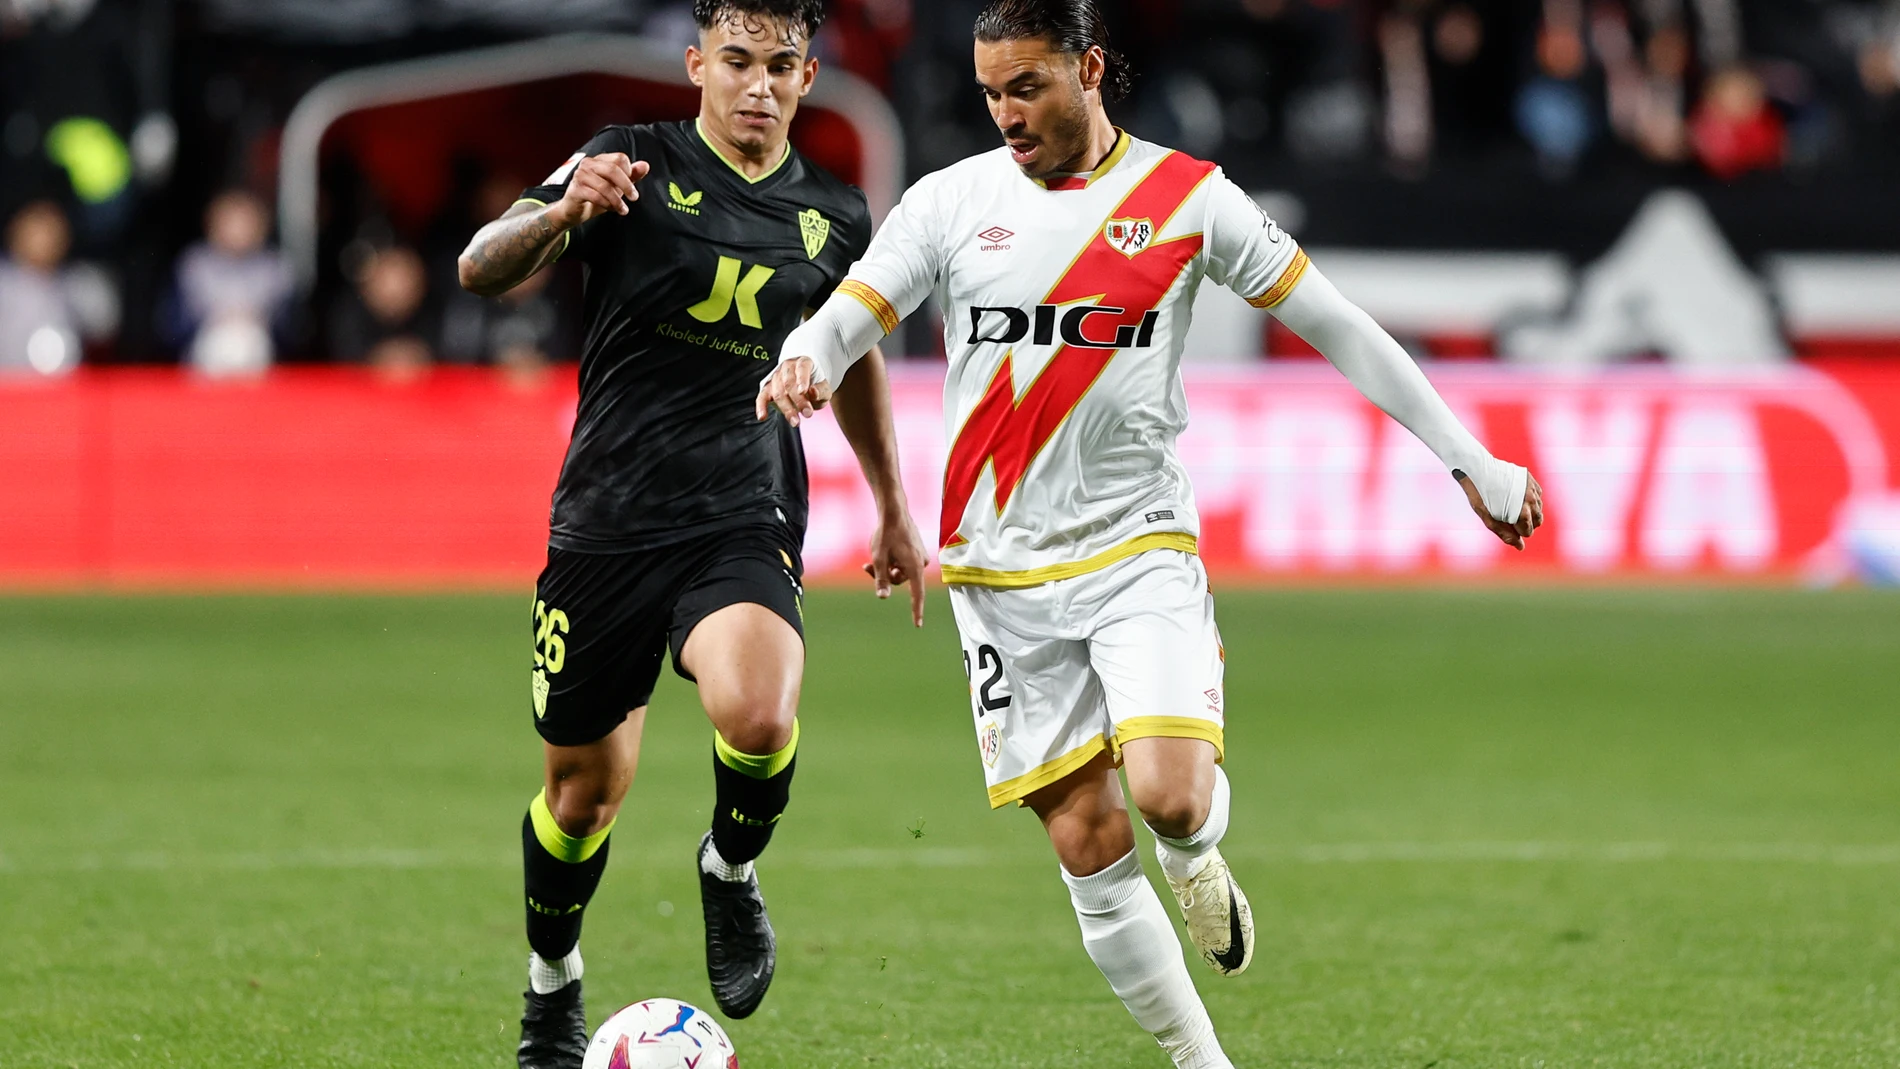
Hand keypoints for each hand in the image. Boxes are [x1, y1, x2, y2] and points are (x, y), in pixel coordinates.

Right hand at [549, 153, 648, 227]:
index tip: (632, 186)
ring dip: (617, 200)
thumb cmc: (595, 196)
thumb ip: (631, 175)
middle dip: (627, 185)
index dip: (629, 172)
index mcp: (599, 159)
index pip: (620, 158)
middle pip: (613, 169)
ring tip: (623, 210)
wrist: (573, 210)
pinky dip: (607, 205)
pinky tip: (612, 210)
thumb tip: (645, 165)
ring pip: (604, 186)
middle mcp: (588, 164)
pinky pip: (596, 196)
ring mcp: (580, 176)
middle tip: (634, 198)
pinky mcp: (575, 190)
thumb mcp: (616, 186)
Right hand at [755, 355, 832, 426]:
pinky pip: (762, 397)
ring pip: (778, 393)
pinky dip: (761, 407)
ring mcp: (776, 377)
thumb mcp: (824, 388)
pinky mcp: (767, 389)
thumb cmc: (816, 386)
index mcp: (803, 362)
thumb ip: (821, 390)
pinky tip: (762, 417)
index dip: (802, 379)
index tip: (803, 391)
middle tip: (808, 414)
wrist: (805, 385)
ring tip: (796, 422)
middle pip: (789, 383)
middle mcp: (787, 367)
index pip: (802, 368)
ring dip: (786, 409)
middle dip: (798, 400)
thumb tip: (813, 392)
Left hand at [864, 510, 929, 626]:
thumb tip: (883, 597)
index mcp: (914, 567)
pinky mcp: (916, 551)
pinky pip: (904, 563)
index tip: (918, 625)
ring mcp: (920, 556)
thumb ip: (881, 579)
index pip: (917, 594)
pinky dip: (893, 561)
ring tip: (872, 557)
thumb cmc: (886, 533)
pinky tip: (884, 551)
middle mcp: (921, 563)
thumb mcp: (879, 558)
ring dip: (887, 568)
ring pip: (901, 572)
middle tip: (867, 567)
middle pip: (901, 581)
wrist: (894, 511)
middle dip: (885, 576)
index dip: (916, 610)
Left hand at [1457, 469, 1544, 549]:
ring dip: (1530, 512)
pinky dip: (1531, 500)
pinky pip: (1538, 496)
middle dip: (1526, 523)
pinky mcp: (1531, 480)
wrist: (1477, 469)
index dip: (1517, 532)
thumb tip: (1521, 547)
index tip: (1507, 526)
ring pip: (1539, 508)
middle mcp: (1531, 499)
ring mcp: (1532, 488)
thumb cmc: (1480, 496)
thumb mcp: (1488, 518)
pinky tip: (1518, 499)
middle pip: (1538, 521)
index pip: (1528, 531)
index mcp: (1521, 511)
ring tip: (1513, 509)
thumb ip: (1505, 533)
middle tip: (1510, 519)